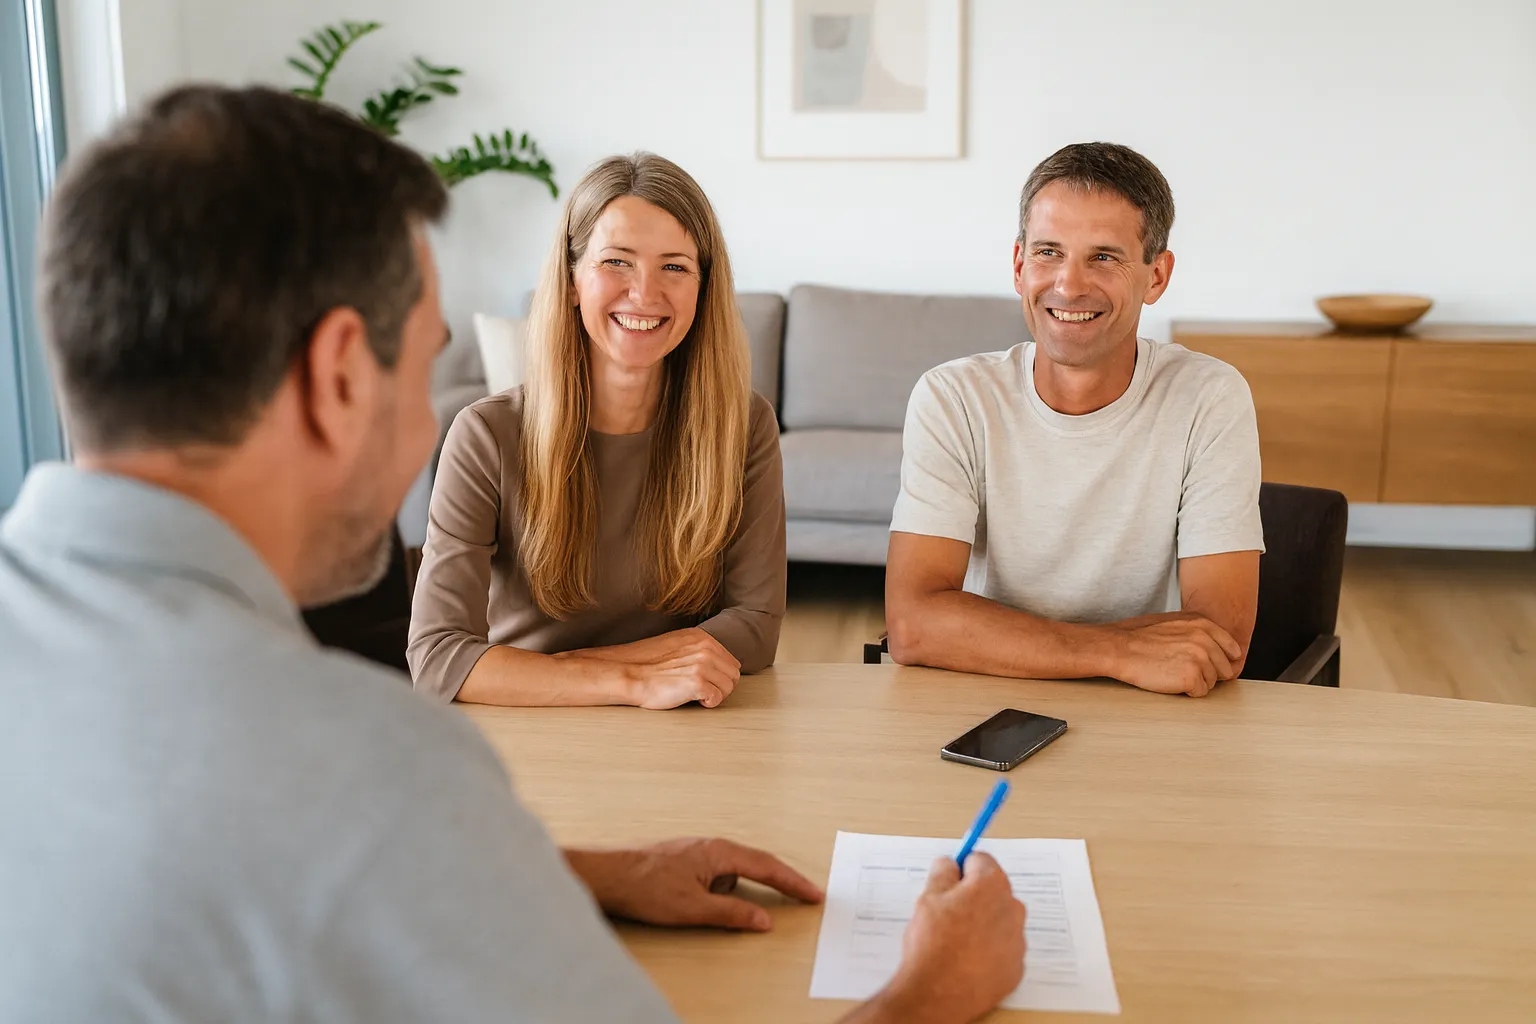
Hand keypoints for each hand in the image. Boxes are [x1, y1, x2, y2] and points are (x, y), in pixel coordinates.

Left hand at [565, 838, 823, 930]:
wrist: (608, 874)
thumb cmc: (645, 886)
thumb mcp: (694, 908)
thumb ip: (732, 914)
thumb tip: (763, 919)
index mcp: (719, 852)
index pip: (767, 867)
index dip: (793, 883)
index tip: (814, 894)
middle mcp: (712, 845)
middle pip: (757, 863)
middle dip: (780, 881)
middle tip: (803, 896)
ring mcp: (698, 850)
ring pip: (734, 870)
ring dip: (746, 887)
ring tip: (737, 905)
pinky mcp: (686, 859)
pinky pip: (717, 873)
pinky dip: (725, 888)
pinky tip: (709, 902)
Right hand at [621, 629, 741, 709]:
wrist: (628, 674)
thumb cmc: (646, 664)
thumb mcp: (676, 645)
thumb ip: (697, 650)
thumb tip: (715, 663)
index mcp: (701, 638)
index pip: (730, 661)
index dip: (721, 675)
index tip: (708, 682)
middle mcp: (705, 649)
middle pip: (733, 675)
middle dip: (722, 686)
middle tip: (705, 692)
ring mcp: (702, 665)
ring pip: (728, 687)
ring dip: (715, 695)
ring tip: (698, 696)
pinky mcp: (697, 683)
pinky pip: (717, 698)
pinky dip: (708, 703)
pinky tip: (695, 701)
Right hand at [864, 855, 1025, 1023]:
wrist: (938, 993)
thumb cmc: (933, 944)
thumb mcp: (928, 897)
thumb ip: (943, 871)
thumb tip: (950, 864)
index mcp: (991, 885)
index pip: (981, 860)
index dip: (962, 869)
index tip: (952, 878)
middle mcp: (1012, 908)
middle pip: (993, 890)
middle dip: (973, 896)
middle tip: (948, 913)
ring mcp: (1017, 940)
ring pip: (999, 920)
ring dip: (982, 923)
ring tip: (955, 940)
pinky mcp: (1016, 967)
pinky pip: (1003, 948)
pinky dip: (988, 950)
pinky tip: (966, 958)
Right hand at [1106, 611, 1242, 695]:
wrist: (1119, 648)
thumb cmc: (1139, 637)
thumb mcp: (1173, 622)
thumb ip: (1198, 631)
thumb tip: (1217, 647)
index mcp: (1202, 624)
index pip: (1231, 648)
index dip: (1222, 660)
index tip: (1211, 664)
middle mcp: (1205, 640)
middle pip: (1225, 668)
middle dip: (1208, 673)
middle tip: (1184, 669)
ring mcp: (1200, 658)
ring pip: (1212, 682)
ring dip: (1196, 682)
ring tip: (1173, 672)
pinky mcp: (1192, 677)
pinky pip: (1200, 693)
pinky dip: (1187, 692)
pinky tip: (1170, 680)